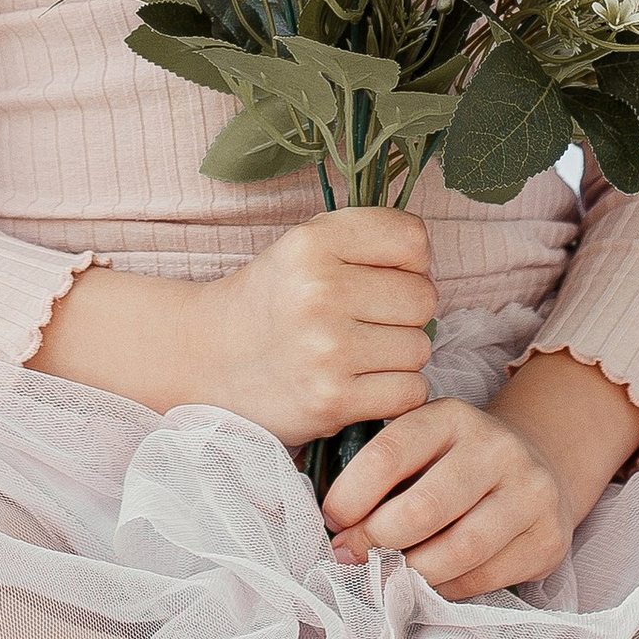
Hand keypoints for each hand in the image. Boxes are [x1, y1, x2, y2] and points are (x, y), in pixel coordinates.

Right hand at [180, 210, 436, 446]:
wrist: (208, 359)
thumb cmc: (272, 300)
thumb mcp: (305, 245)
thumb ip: (366, 239)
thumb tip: (430, 260)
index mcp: (314, 242)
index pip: (413, 240)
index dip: (408, 262)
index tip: (381, 276)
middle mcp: (320, 291)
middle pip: (424, 297)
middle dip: (404, 312)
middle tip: (367, 321)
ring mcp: (326, 349)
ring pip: (420, 347)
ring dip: (398, 355)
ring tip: (358, 353)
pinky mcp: (332, 400)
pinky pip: (410, 391)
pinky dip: (395, 392)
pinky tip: (362, 383)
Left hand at [322, 399, 573, 599]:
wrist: (538, 468)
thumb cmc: (456, 464)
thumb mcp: (422, 445)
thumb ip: (383, 475)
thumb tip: (338, 532)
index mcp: (451, 416)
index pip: (389, 454)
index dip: (350, 496)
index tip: (332, 521)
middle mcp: (496, 448)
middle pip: (423, 508)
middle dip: (376, 541)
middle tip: (351, 557)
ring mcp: (530, 492)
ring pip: (458, 550)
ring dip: (411, 574)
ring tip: (387, 577)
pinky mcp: (548, 537)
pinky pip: (485, 577)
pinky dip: (447, 589)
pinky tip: (429, 585)